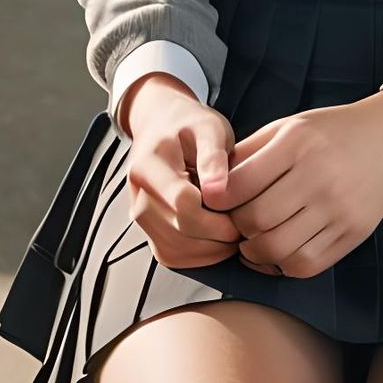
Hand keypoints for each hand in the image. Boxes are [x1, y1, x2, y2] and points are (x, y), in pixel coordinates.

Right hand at [123, 74, 240, 270]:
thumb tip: (217, 191)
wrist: (162, 125)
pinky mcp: (148, 232)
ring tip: (233, 228)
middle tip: (245, 221)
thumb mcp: (208, 128)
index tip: (242, 207)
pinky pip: (172, 256)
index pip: (183, 203)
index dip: (217, 214)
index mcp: (148, 165)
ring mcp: (139, 217)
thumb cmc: (191, 125)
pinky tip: (218, 237)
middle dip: (219, 234)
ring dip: (211, 249)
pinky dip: (200, 256)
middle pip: (180, 232)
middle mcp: (137, 195)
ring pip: (175, 251)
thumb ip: (213, 157)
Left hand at [204, 78, 382, 279]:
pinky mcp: (354, 233)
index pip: (238, 185)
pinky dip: (283, 266)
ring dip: (254, 253)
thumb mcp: (287, 127)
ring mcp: (340, 208)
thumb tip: (209, 188)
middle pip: (255, 221)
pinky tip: (278, 252)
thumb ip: (248, 154)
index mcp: (297, 143)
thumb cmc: (329, 132)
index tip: (215, 201)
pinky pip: (307, 265)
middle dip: (236, 228)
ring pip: (278, 250)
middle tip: (235, 223)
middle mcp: (320, 176)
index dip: (217, 200)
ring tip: (252, 241)